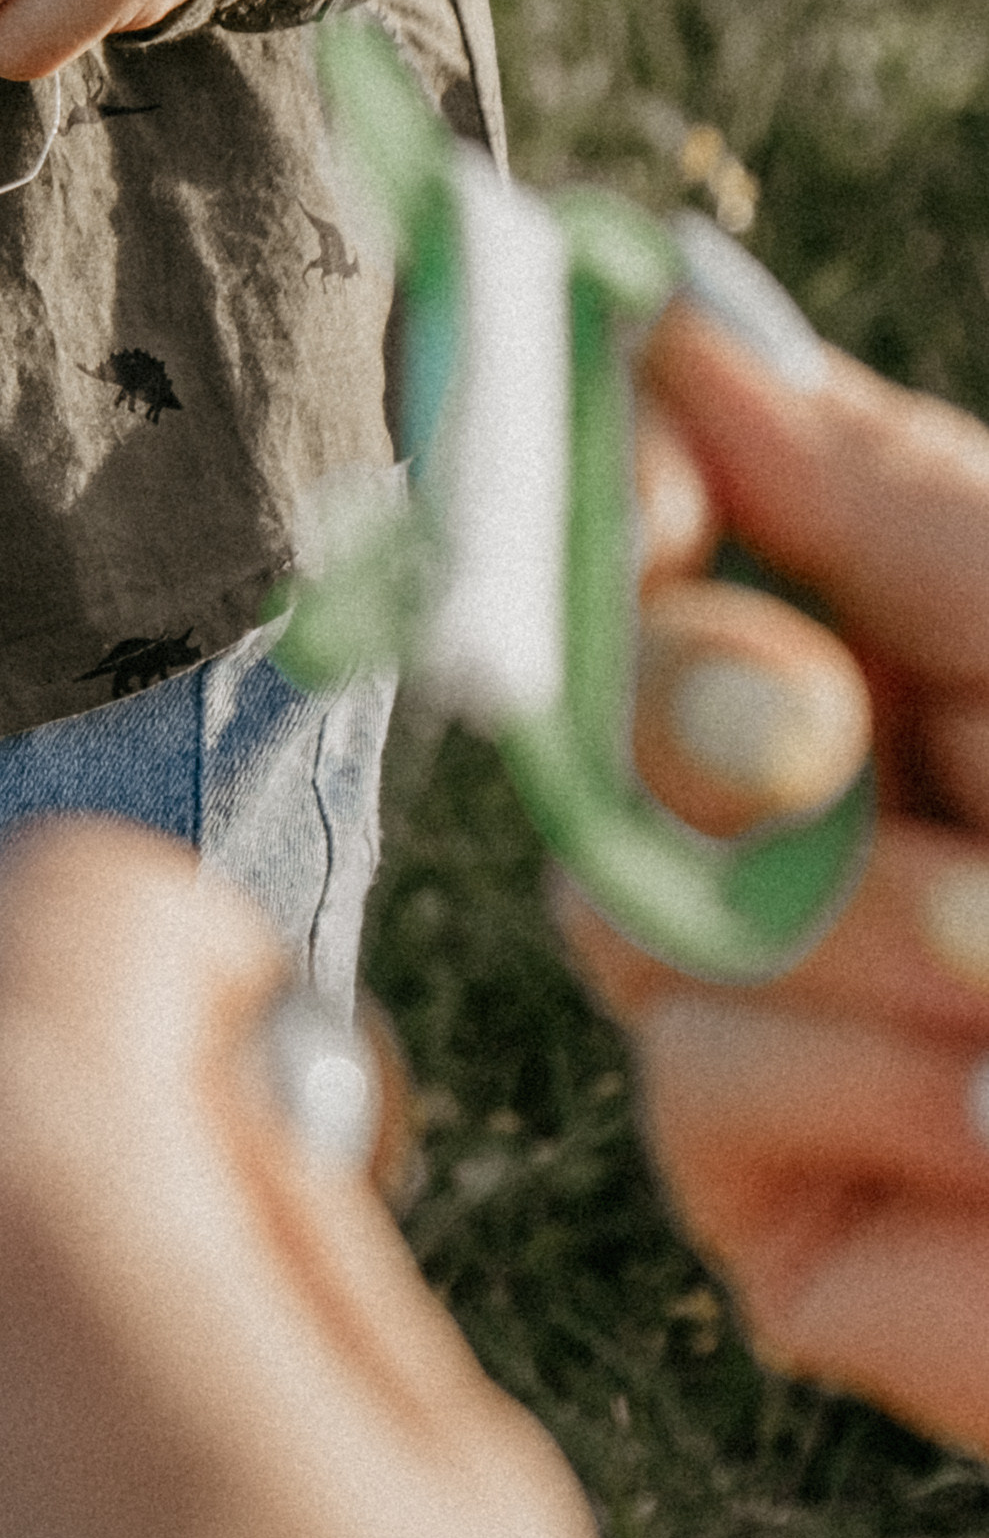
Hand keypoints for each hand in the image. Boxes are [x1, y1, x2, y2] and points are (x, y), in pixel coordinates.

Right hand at [570, 310, 988, 1452]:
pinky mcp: (794, 1219)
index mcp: (934, 673)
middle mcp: (844, 839)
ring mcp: (804, 1031)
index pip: (681, 544)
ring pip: (633, 910)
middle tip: (819, 752)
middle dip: (696, 717)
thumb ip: (895, 504)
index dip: (611, 494)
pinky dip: (861, 1092)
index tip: (653, 495)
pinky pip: (701, 1092)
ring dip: (848, 934)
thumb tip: (670, 318)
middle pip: (603, 726)